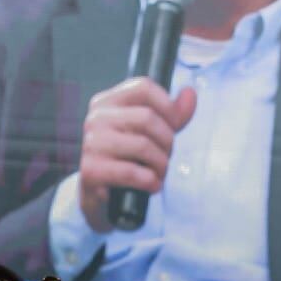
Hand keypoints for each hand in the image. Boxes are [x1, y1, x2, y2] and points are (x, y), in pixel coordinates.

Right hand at [78, 77, 196, 230]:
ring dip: (161, 164)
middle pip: (147, 117)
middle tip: (166, 156)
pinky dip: (150, 181)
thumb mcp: (151, 132)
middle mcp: (96, 118)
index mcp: (108, 101)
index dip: (168, 106)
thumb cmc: (127, 158)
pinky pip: (132, 172)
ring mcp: (91, 143)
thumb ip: (172, 114)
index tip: (174, 125)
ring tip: (159, 172)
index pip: (143, 87)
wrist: (99, 193)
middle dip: (167, 141)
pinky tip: (152, 185)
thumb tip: (190, 93)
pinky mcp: (90, 170)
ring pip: (142, 145)